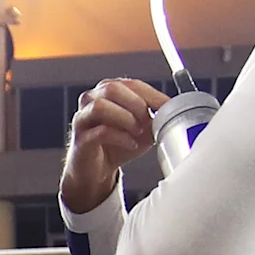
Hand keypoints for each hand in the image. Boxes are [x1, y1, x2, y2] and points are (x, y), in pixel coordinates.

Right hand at [61, 78, 163, 215]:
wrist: (96, 170)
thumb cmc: (116, 145)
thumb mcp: (141, 129)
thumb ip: (155, 119)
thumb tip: (174, 113)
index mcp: (108, 92)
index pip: (132, 84)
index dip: (152, 94)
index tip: (168, 106)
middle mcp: (91, 100)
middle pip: (112, 88)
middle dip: (135, 104)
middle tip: (148, 120)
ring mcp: (83, 119)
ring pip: (101, 106)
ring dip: (125, 118)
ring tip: (138, 132)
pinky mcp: (80, 139)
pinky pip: (100, 131)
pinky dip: (121, 137)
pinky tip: (131, 144)